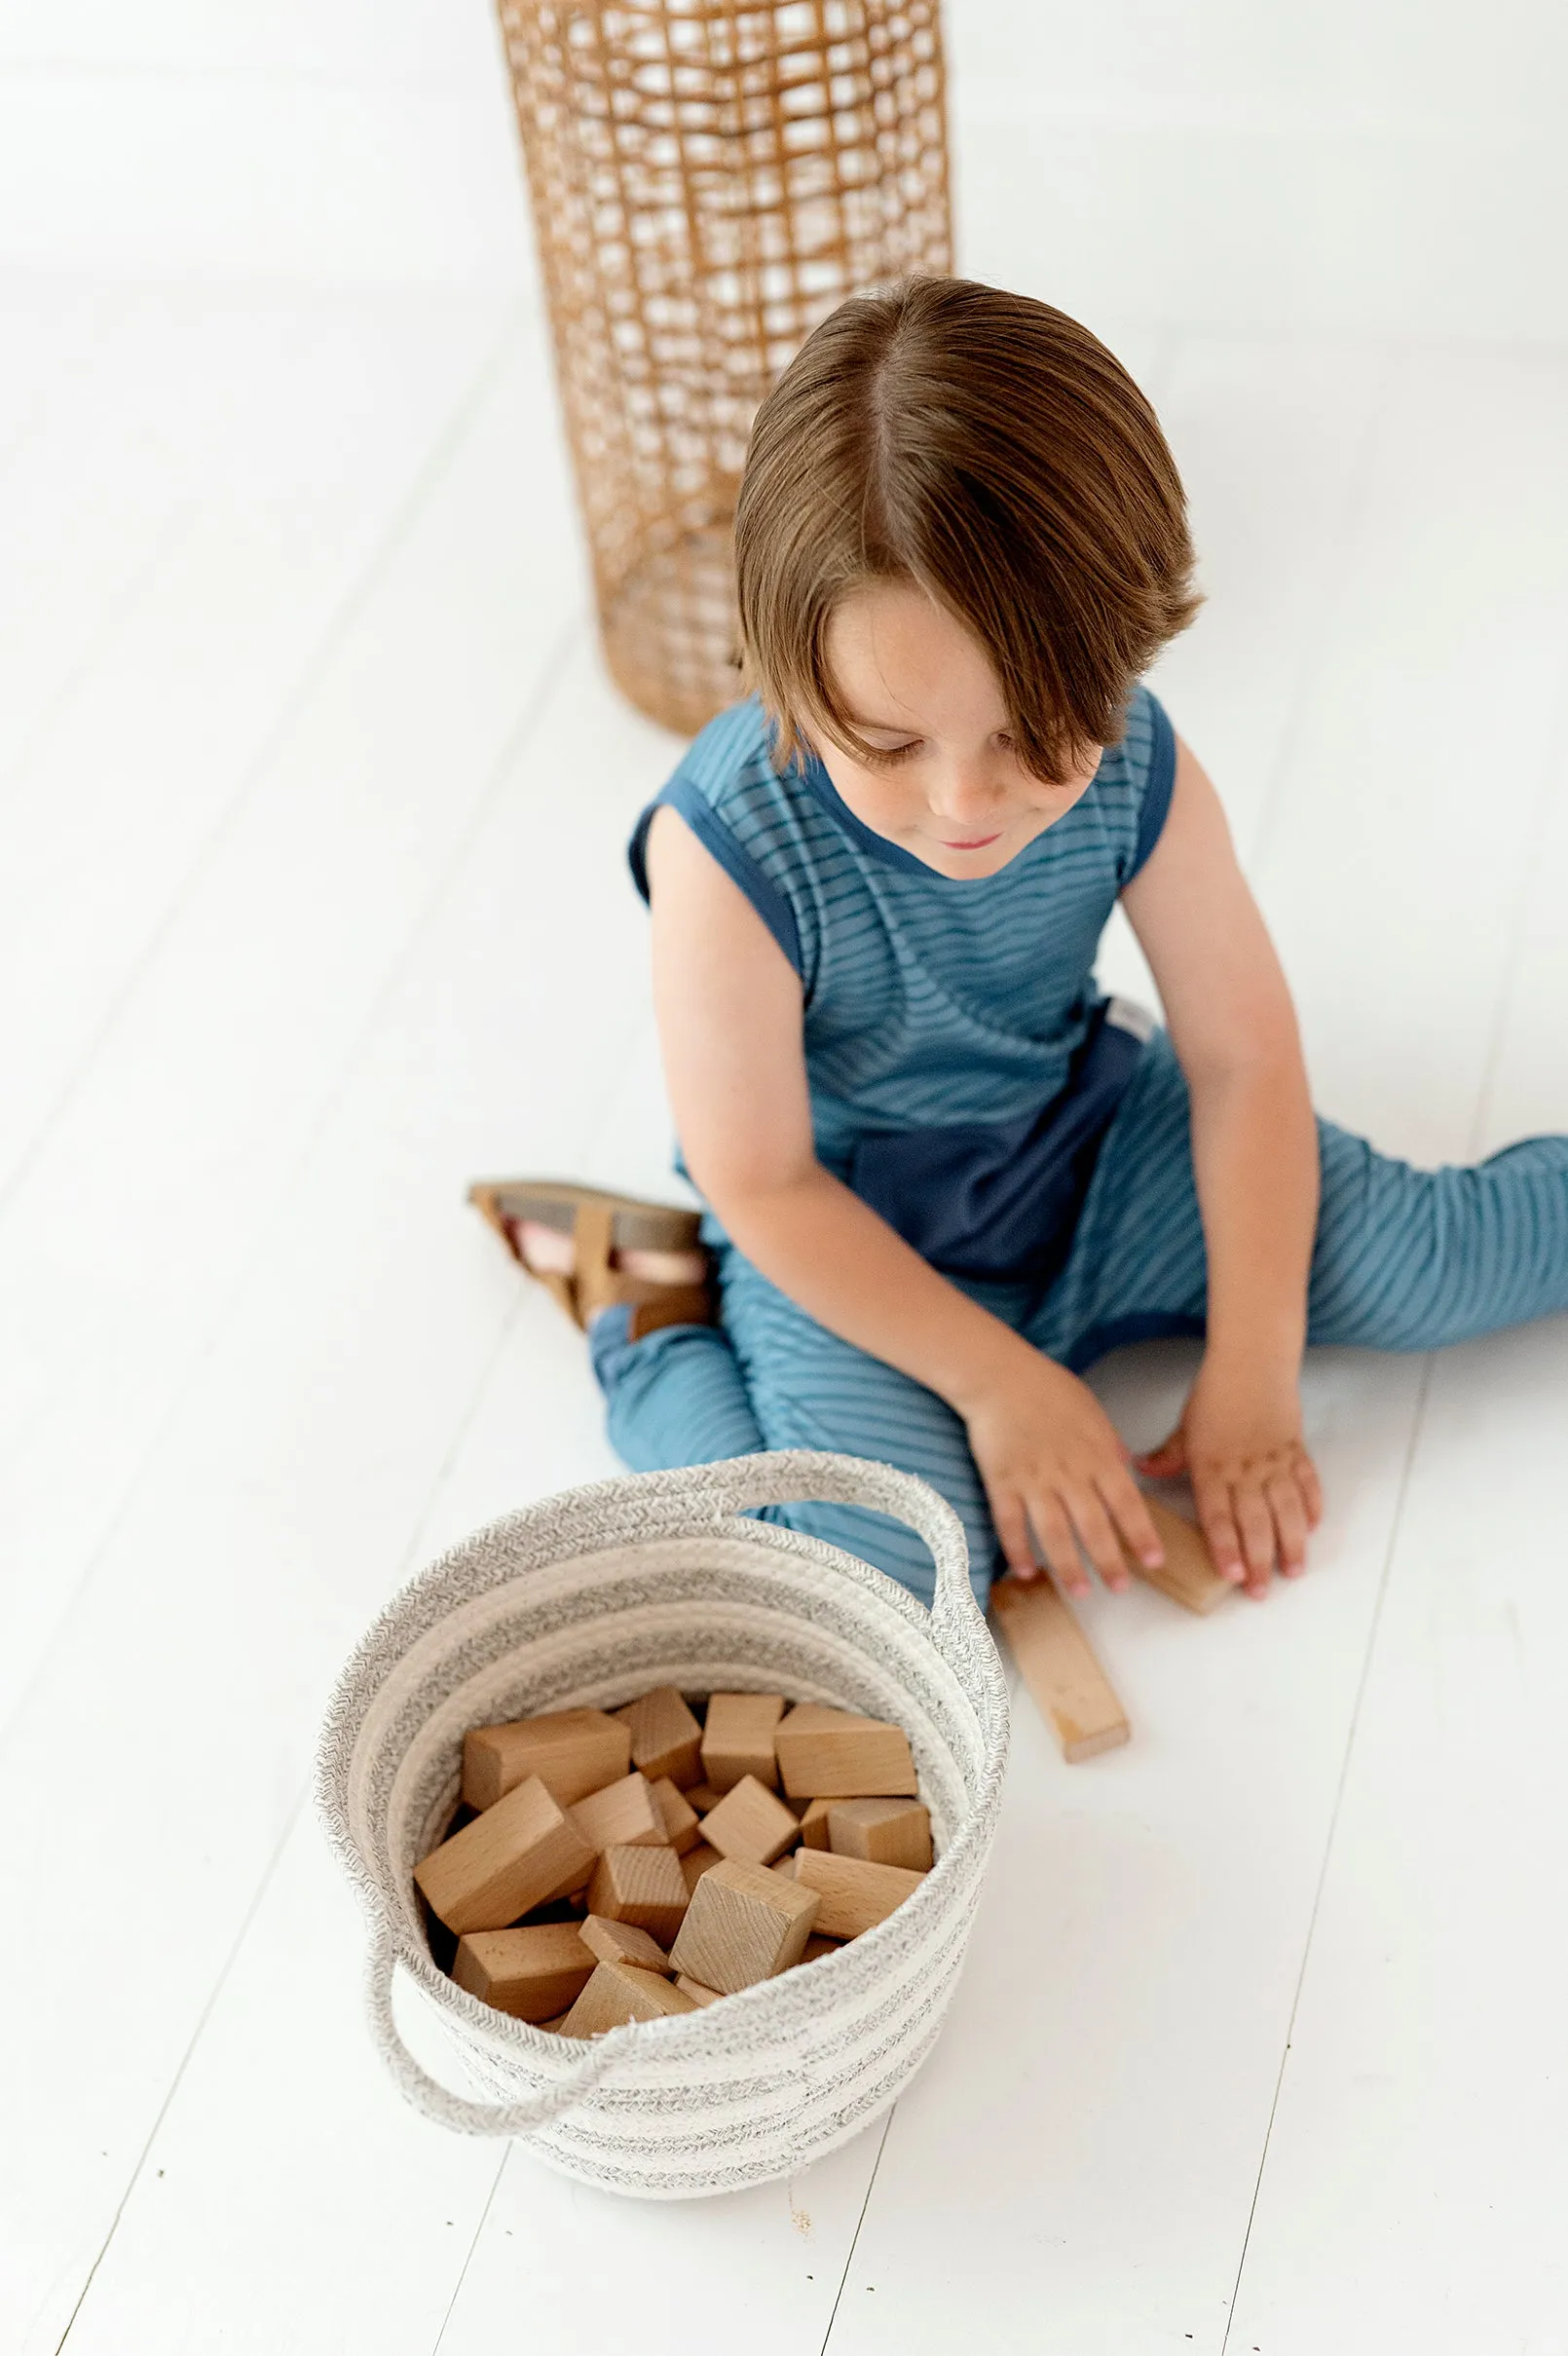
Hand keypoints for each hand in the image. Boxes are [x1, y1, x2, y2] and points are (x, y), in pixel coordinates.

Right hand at [961, 1342, 1164, 1597]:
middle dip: (1109, 1560)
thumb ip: (1110, 1445)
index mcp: (1096, 1455)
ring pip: (1054, 1532)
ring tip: (1080, 1591)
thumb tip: (1127, 1469)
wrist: (1000, 1377)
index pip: (1125, 1502)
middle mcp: (1069, 1473)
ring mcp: (1034, 1480)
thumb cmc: (1048, 1389)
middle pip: (1093, 1525)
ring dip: (1068, 1565)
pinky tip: (1026, 1572)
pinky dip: (1017, 1549)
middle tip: (1120, 1588)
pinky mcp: (1002, 1482)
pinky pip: (1010, 1523)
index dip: (1140, 1534)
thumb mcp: (1093, 1411)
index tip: (1154, 1561)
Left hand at [1135, 1353, 1321, 1597]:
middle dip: (1259, 1561)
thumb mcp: (1185, 1427)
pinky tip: (1313, 1529)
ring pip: (1287, 1510)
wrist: (1252, 1363)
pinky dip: (1312, 1507)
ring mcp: (1275, 1462)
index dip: (1226, 1548)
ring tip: (1293, 1572)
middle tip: (1261, 1591)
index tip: (1231, 1576)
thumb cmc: (1214, 1394)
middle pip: (1255, 1523)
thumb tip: (1142, 1469)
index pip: (1219, 1516)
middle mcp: (1246, 1470)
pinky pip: (1308, 1485)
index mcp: (1213, 1467)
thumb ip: (1168, 1455)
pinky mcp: (1297, 1451)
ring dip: (1292, 1543)